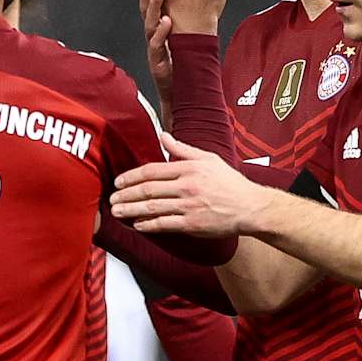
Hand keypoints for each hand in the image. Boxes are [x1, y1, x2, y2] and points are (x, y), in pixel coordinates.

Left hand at [111, 135, 274, 237]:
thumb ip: (183, 149)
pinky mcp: (192, 224)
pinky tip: (137, 225)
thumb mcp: (208, 159)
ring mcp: (189, 206)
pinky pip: (164, 224)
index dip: (131, 176)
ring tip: (117, 212)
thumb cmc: (230, 182)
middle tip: (111, 199)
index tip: (119, 182)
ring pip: (152, 207)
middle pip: (148, 190)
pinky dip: (148, 225)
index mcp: (189, 168)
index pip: (152, 170)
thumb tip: (163, 136)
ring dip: (131, 210)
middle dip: (125, 195)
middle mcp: (187, 186)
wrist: (250, 207)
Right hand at [135, 0, 174, 95]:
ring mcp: (154, 45)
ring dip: (153, 7)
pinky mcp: (157, 60)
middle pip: (145, 7)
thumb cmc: (179, 57)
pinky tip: (167, 22)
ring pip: (150, 24)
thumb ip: (176, 10)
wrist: (180, 87)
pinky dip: (161, 33)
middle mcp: (152, 32)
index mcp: (157, 22)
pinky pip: (158, 45)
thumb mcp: (177, 30)